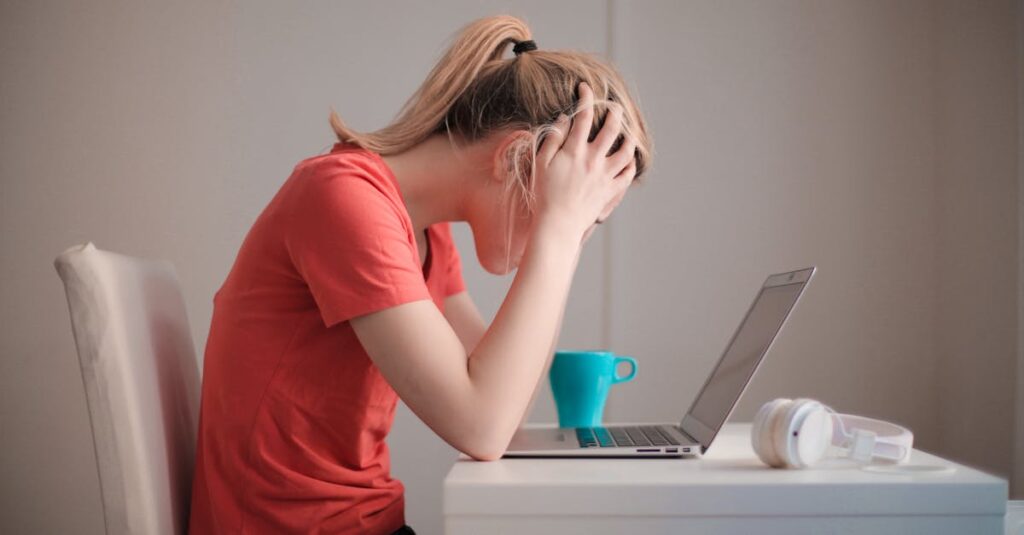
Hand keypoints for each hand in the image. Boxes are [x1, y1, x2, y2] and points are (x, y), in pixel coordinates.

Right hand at [532, 81, 637, 241]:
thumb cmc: (544, 195)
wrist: (558, 224)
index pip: (584, 116)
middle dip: (615, 112)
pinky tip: (629, 158)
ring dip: (629, 137)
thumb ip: (553, 139)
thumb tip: (565, 119)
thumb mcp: (540, 163)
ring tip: (627, 131)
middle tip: (614, 105)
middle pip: (612, 128)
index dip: (586, 97)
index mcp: (575, 151)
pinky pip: (628, 174)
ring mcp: (605, 175)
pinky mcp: (610, 191)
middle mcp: (593, 159)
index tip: (585, 88)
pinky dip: (631, 163)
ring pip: (626, 150)